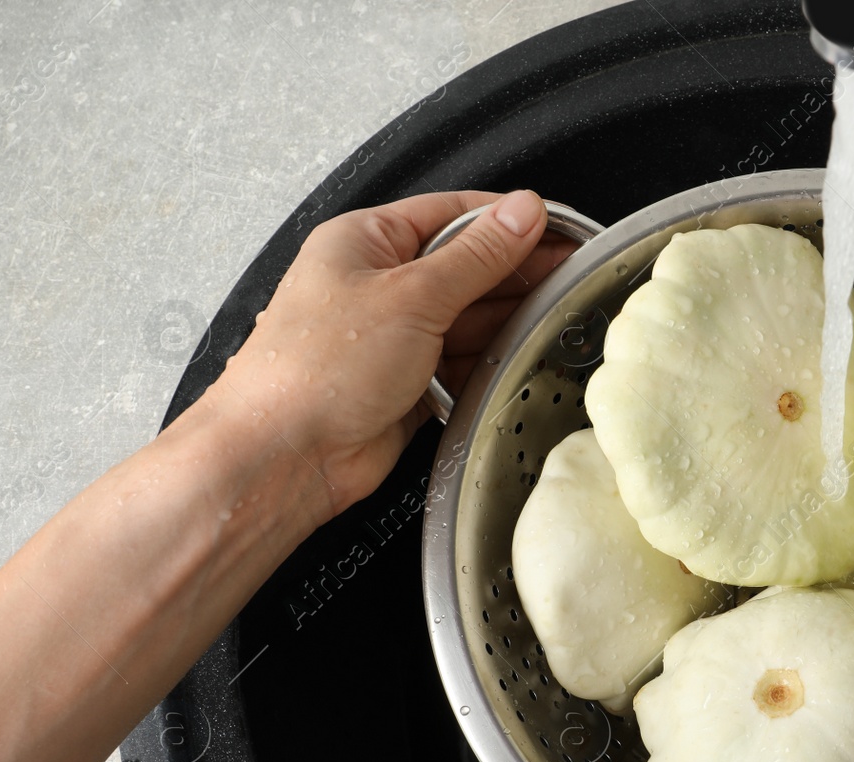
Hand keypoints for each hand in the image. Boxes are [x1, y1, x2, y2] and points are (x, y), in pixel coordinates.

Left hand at [208, 189, 575, 518]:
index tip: (558, 228)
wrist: (285, 456)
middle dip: (515, 273)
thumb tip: (521, 213)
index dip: (509, 220)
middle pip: (466, 265)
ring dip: (504, 321)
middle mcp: (377, 284)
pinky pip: (462, 361)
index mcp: (365, 241)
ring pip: (468, 317)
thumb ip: (476, 256)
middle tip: (568, 277)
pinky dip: (488, 362)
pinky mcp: (407, 382)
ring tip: (548, 320)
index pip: (453, 214)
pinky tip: (515, 359)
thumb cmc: (315, 371)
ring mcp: (393, 335)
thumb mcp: (411, 295)